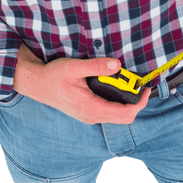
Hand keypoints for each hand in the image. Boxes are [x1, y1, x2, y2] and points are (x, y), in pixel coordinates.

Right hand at [12, 44, 150, 122]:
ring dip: (127, 103)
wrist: (37, 84)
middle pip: (124, 118)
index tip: (145, 88)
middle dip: (136, 102)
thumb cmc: (53, 76)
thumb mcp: (74, 67)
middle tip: (138, 84)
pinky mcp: (88, 113)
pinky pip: (110, 113)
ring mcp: (90, 116)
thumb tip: (117, 65)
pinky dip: (118, 103)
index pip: (124, 114)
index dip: (139, 103)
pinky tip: (116, 88)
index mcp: (90, 108)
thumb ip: (96, 66)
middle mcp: (92, 116)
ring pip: (117, 116)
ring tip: (128, 84)